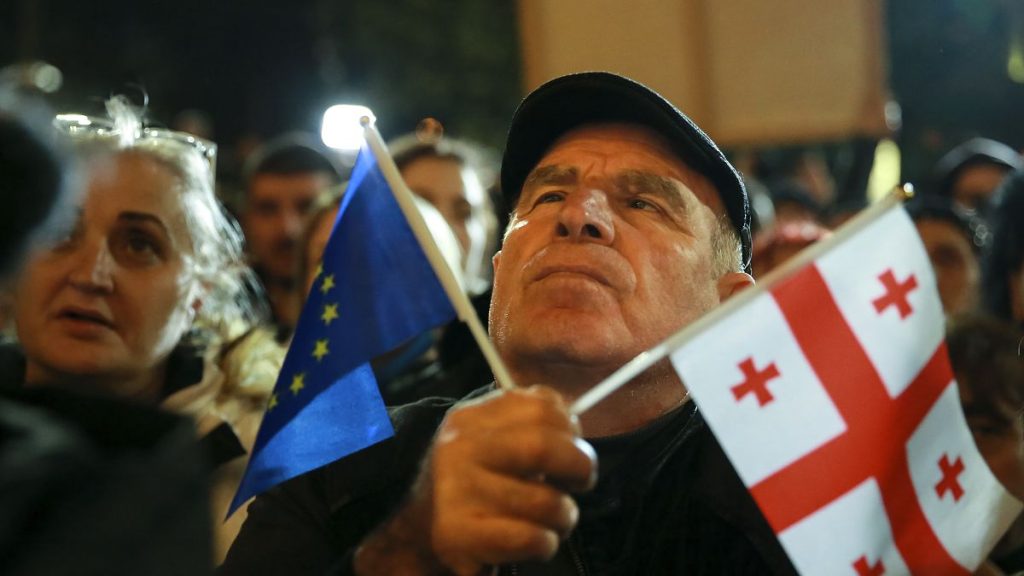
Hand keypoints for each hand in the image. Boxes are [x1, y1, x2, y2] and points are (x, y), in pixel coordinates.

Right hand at [354, 385, 596, 575]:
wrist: (418, 525)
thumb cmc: (475, 480)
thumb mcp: (490, 437)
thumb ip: (528, 423)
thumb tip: (575, 427)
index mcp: (472, 418)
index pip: (541, 405)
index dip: (571, 429)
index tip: (574, 448)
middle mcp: (460, 449)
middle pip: (541, 447)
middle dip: (579, 467)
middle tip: (581, 481)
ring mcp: (457, 491)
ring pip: (544, 501)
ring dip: (565, 515)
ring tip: (557, 518)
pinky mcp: (460, 534)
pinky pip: (528, 537)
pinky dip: (546, 543)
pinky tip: (539, 540)